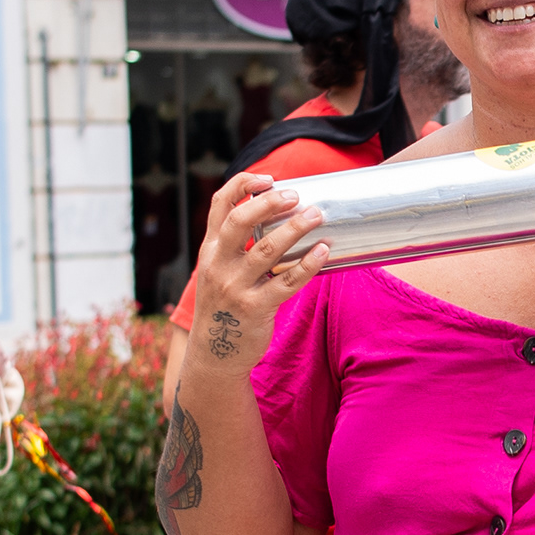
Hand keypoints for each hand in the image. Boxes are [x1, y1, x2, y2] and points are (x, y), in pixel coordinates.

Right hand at [185, 171, 326, 369]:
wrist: (214, 354)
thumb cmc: (225, 306)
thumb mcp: (219, 272)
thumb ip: (236, 247)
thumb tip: (277, 219)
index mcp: (210, 250)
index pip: (219, 206)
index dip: (242, 185)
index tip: (267, 179)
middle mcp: (218, 264)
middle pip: (240, 221)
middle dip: (269, 203)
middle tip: (295, 195)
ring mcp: (235, 286)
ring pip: (267, 249)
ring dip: (295, 228)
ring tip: (316, 215)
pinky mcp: (255, 308)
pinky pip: (286, 282)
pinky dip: (307, 264)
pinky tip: (323, 251)